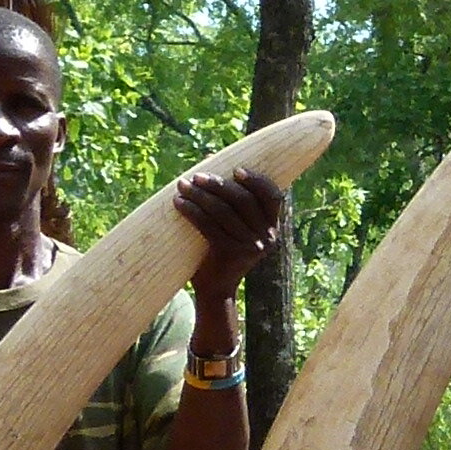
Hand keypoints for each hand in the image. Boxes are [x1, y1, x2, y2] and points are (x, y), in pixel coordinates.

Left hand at [176, 167, 286, 307]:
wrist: (216, 289)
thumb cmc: (221, 251)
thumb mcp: (237, 228)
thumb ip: (234, 204)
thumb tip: (212, 159)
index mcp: (272, 227)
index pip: (272, 196)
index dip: (256, 180)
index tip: (236, 169)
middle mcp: (266, 237)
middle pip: (243, 200)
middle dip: (218, 185)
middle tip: (196, 176)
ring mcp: (250, 246)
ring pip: (222, 211)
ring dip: (199, 194)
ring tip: (182, 186)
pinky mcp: (230, 254)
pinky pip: (208, 225)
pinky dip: (191, 210)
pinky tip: (178, 203)